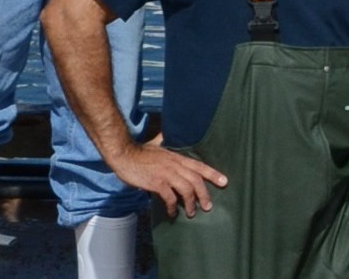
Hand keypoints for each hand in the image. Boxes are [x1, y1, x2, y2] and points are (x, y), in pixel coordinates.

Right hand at [106, 134, 226, 218]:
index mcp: (177, 157)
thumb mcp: (157, 144)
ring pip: (186, 189)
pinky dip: (172, 207)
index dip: (213, 174)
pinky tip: (172, 213)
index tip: (224, 182)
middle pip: (196, 180)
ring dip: (190, 203)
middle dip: (204, 194)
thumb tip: (164, 134)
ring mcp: (166, 174)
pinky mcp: (156, 183)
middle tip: (208, 206)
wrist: (124, 154)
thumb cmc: (139, 152)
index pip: (199, 166)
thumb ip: (163, 141)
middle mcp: (175, 165)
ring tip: (191, 213)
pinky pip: (169, 197)